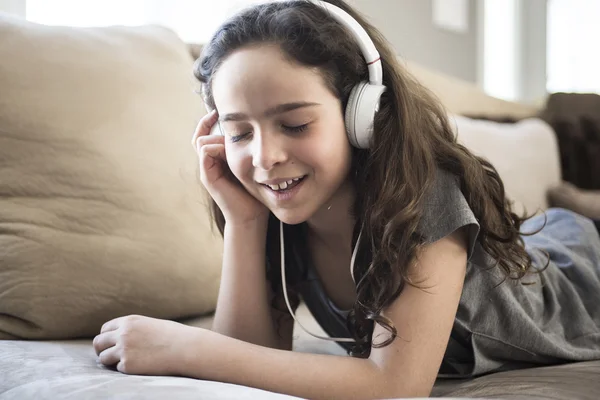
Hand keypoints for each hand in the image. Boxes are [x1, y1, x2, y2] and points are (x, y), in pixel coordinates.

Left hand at [93, 315, 193, 375]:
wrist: (185, 348)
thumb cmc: (172, 336)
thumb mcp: (150, 324)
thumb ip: (133, 328)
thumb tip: (119, 337)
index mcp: (129, 321)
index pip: (105, 329)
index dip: (106, 337)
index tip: (110, 344)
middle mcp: (123, 334)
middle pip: (98, 342)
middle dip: (101, 350)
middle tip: (107, 356)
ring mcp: (124, 350)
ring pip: (103, 358)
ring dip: (111, 361)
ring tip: (127, 362)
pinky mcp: (127, 365)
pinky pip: (118, 369)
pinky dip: (126, 369)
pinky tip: (141, 366)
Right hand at [191, 110, 268, 226]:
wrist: (251, 215)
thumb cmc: (255, 191)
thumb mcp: (253, 163)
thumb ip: (248, 148)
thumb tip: (255, 126)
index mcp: (218, 158)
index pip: (206, 133)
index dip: (210, 120)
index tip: (222, 111)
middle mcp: (209, 162)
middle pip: (201, 133)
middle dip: (213, 125)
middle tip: (229, 122)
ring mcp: (206, 169)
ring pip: (201, 140)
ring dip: (217, 137)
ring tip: (234, 142)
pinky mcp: (207, 176)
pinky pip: (204, 151)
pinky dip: (215, 146)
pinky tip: (231, 150)